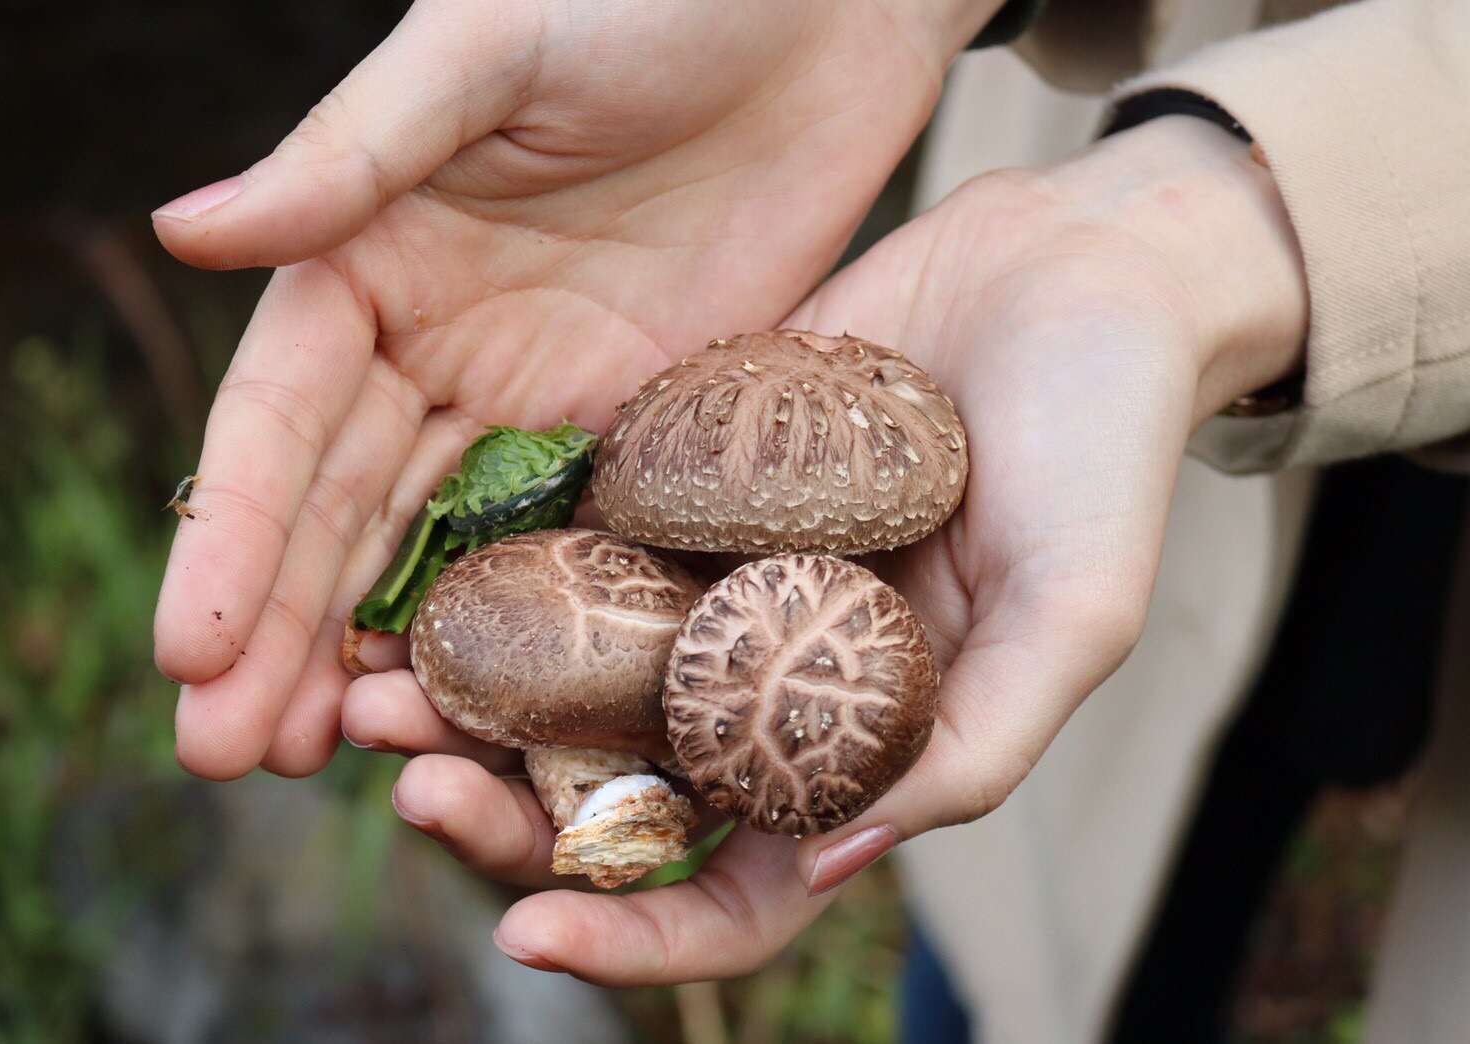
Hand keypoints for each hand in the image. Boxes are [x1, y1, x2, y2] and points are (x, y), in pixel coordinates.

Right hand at [153, 0, 1004, 778]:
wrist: (823, 3)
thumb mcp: (488, 51)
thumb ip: (352, 154)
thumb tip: (183, 230)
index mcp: (373, 262)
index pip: (281, 421)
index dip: (232, 536)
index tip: (188, 652)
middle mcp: (443, 349)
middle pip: (344, 513)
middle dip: (283, 634)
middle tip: (227, 757)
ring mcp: (546, 402)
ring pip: (446, 555)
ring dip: (385, 657)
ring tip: (327, 762)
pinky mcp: (649, 433)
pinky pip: (574, 549)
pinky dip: (525, 632)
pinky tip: (489, 713)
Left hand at [355, 115, 1308, 981]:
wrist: (1068, 274)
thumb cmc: (1104, 447)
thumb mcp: (1074, 612)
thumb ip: (972, 746)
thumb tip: (830, 863)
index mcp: (855, 748)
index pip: (737, 889)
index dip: (638, 933)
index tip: (534, 928)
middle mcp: (763, 682)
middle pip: (615, 796)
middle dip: (506, 815)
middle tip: (416, 780)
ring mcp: (709, 584)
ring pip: (563, 679)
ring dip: (468, 700)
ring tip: (377, 685)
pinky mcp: (670, 487)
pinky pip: (564, 548)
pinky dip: (489, 577)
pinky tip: (415, 576)